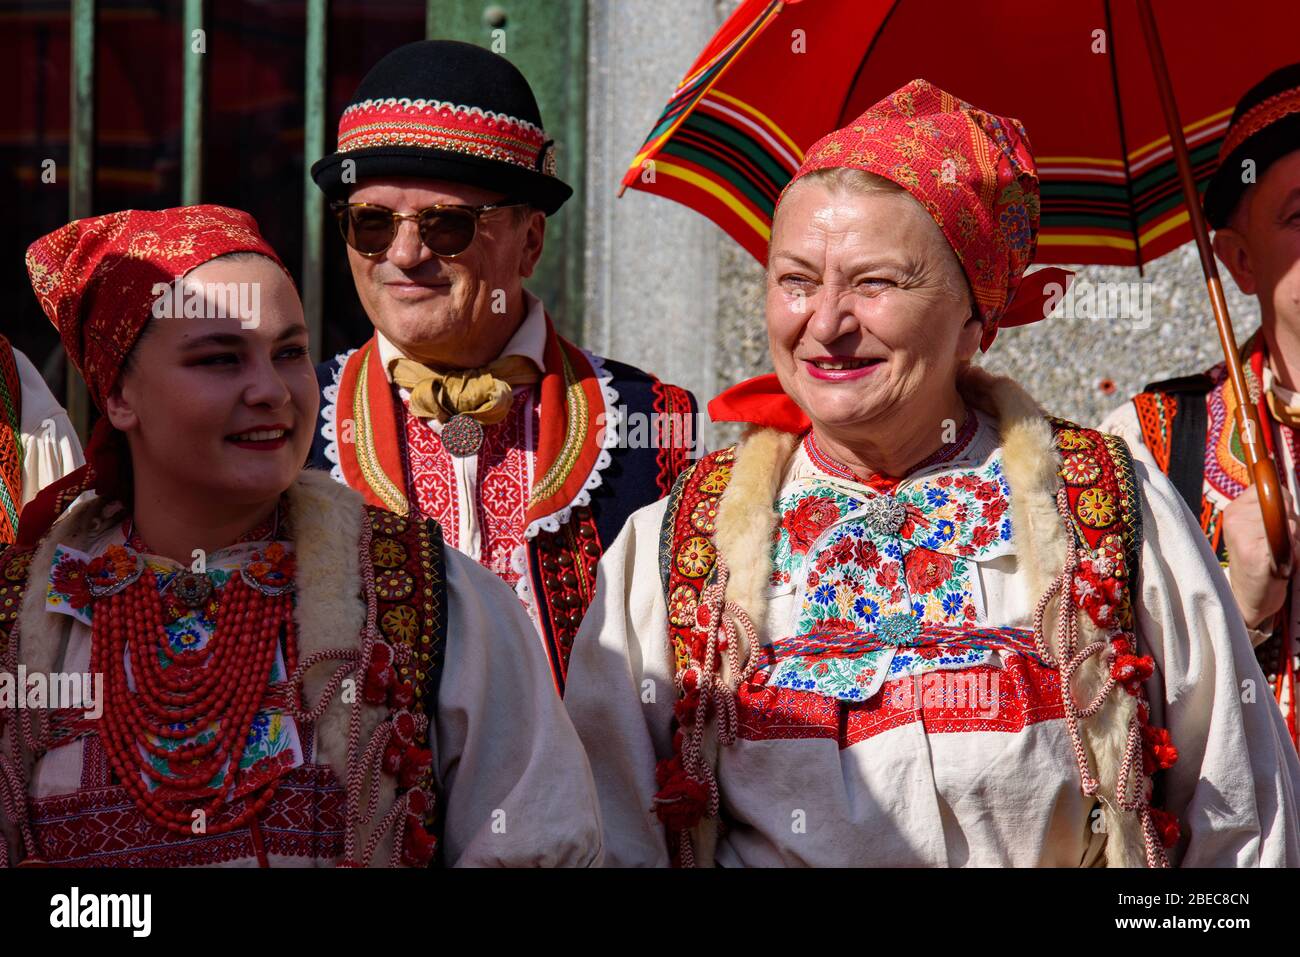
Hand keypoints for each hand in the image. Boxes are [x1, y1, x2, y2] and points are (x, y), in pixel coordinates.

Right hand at [1222, 483, 1299, 628]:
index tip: (1277, 525)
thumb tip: (1284, 496)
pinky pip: (1289, 544)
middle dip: (1292, 525)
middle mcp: (1234, 518)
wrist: (1249, 598)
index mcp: (1234, 509)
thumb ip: (1273, 510)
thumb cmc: (1263, 562)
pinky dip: (1294, 555)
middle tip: (1277, 546)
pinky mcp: (1254, 554)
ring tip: (1280, 557)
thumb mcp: (1261, 529)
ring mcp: (1242, 535)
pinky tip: (1280, 566)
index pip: (1271, 491)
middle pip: (1283, 507)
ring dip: (1295, 542)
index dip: (1285, 506)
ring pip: (1290, 525)